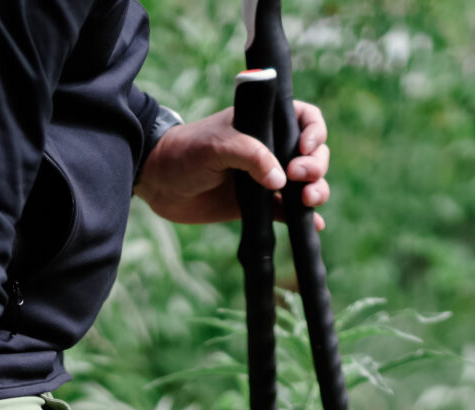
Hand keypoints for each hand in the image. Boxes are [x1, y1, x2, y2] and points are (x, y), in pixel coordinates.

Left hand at [133, 101, 329, 225]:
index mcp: (264, 122)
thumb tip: (281, 181)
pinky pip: (288, 211)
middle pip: (312, 154)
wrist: (159, 184)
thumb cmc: (185, 152)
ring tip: (307, 201)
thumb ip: (251, 156)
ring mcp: (266, 177)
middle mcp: (271, 148)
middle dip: (316, 166)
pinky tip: (314, 226)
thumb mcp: (217, 145)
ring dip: (316, 191)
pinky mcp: (259, 204)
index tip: (305, 148)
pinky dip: (304, 219)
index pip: (305, 118)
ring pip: (306, 183)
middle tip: (298, 176)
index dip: (315, 132)